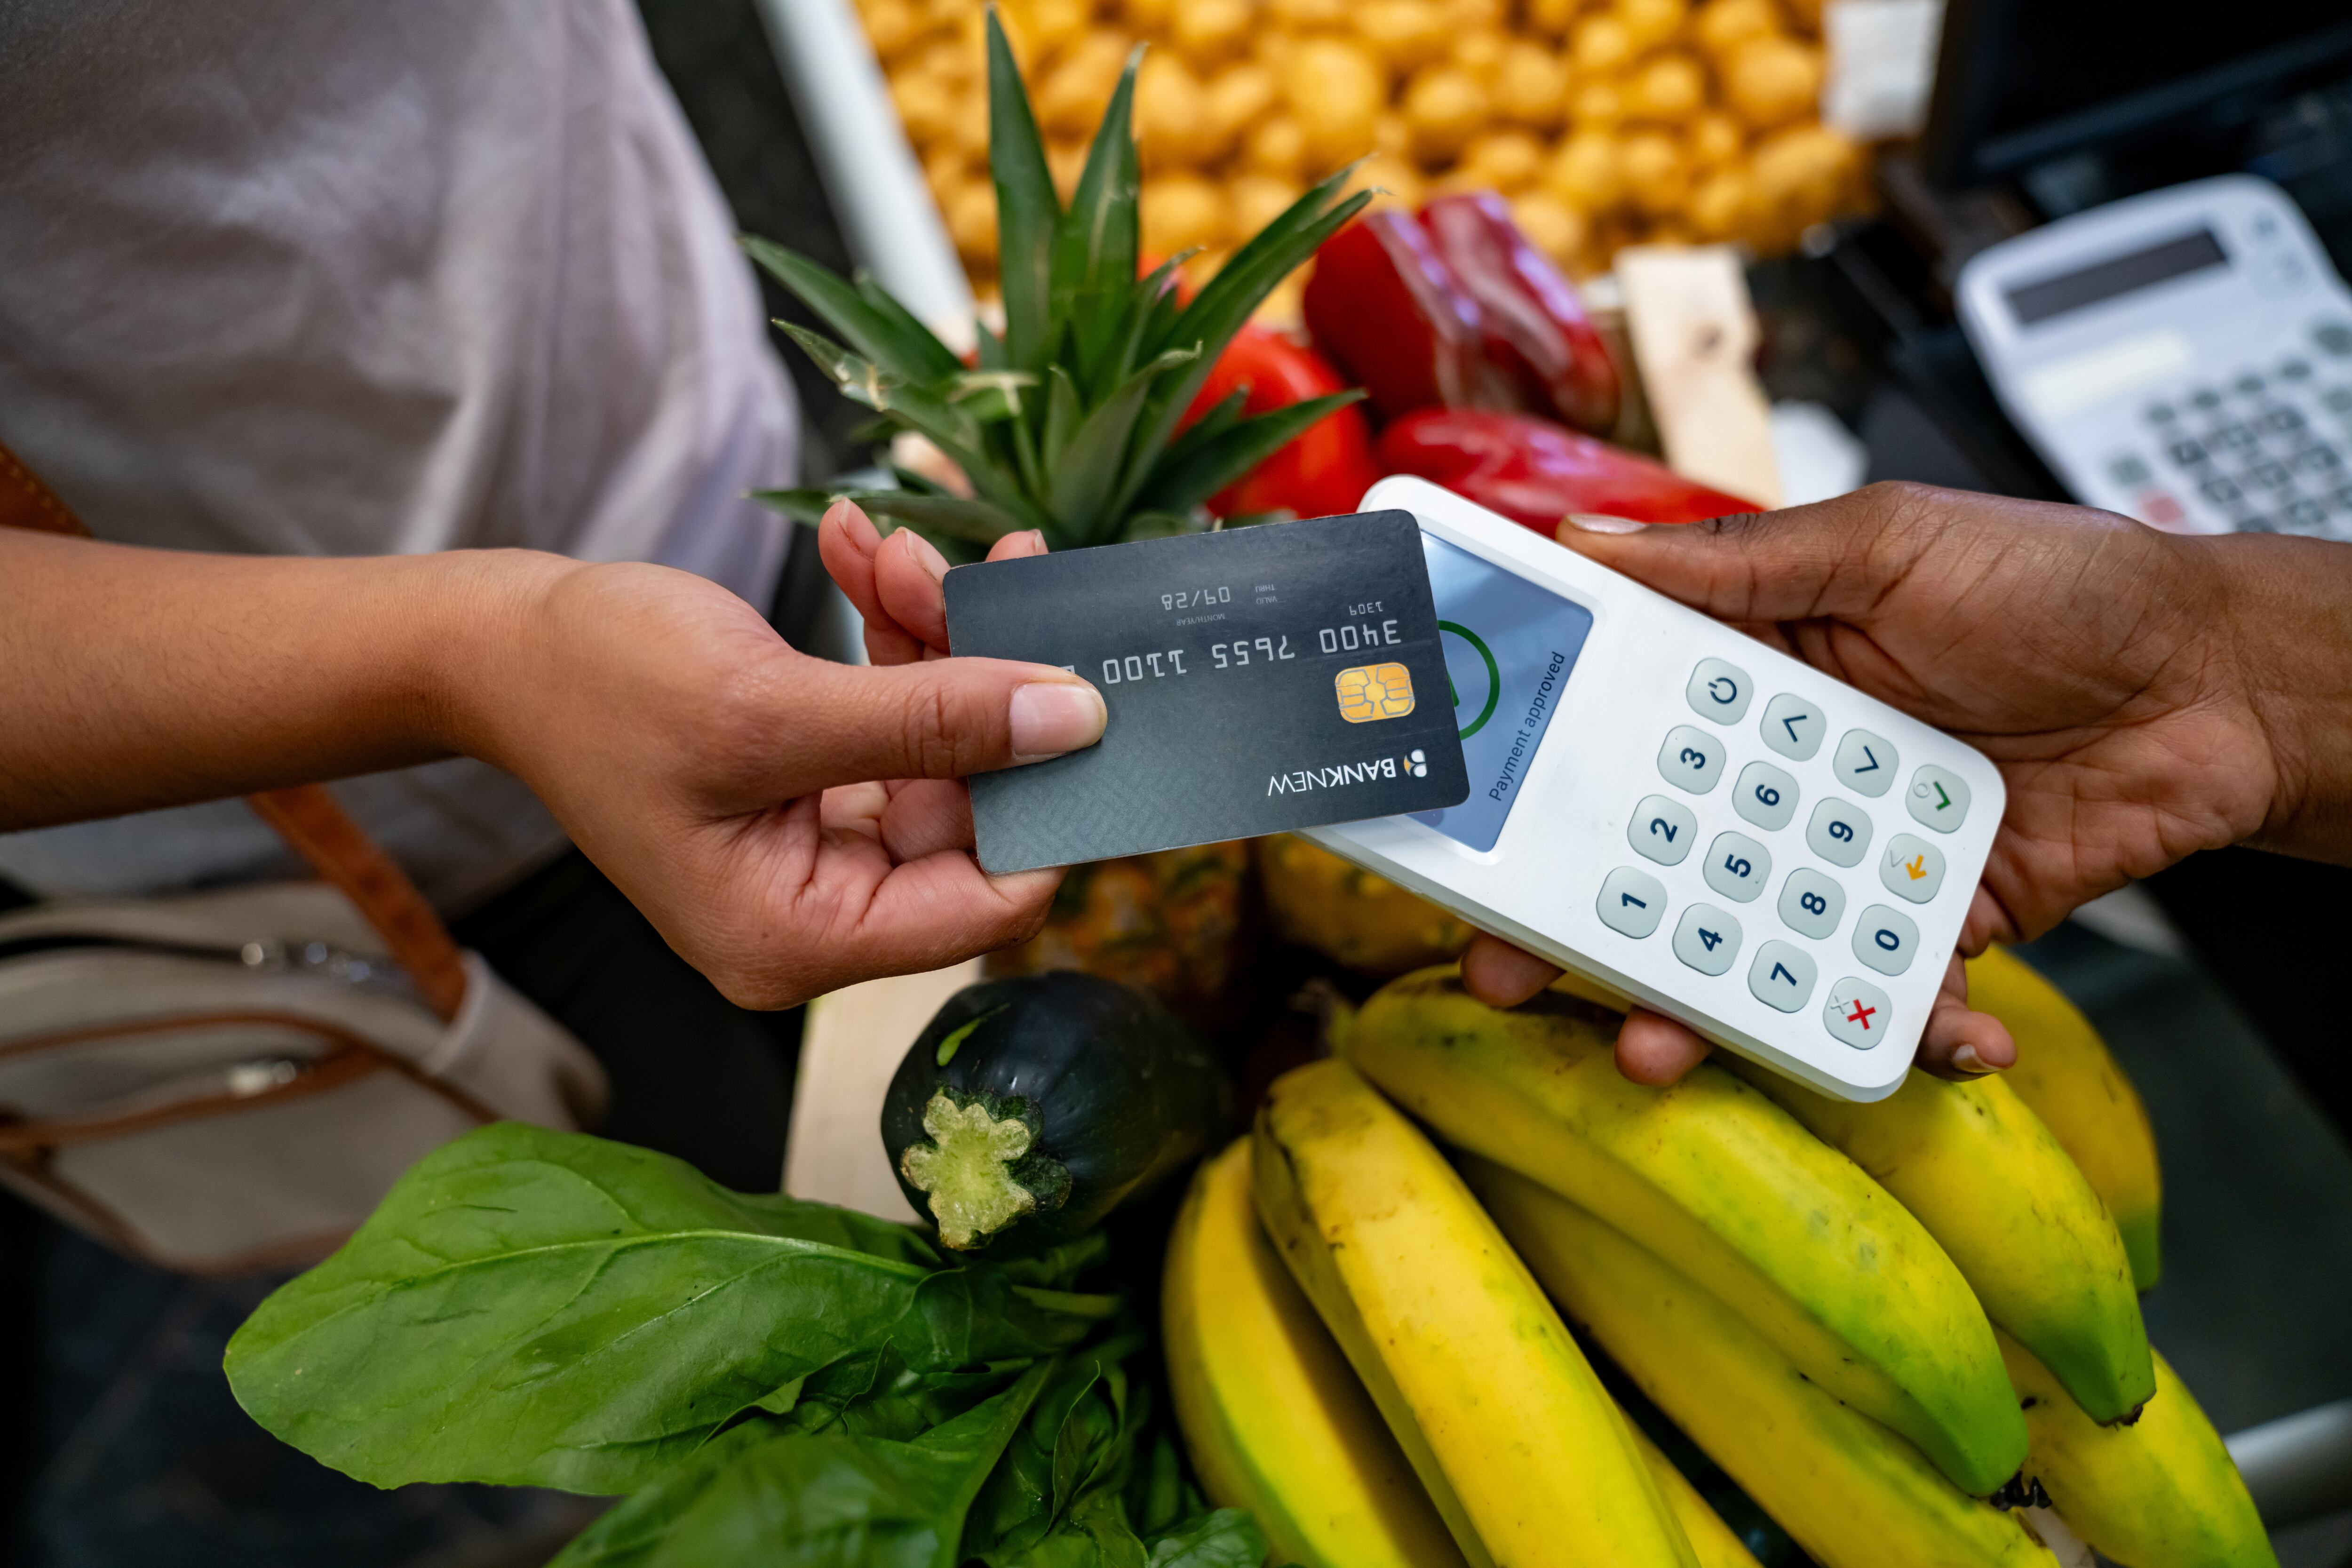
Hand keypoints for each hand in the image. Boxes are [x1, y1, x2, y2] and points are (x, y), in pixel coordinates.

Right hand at [454, 512, 1102, 1008]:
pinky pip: (890, 713)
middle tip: (985, 563)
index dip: (1048, 796)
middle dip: (982, 678)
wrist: (495, 642)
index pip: (989, 898)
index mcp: (801, 937)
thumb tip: (1077, 719)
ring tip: (891, 544)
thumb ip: (934, 720)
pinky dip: (887, 632)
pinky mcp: (810, 781)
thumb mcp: (771, 706)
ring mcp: (815, 845)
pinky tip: (858, 548)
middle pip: (973, 808)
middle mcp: (819, 910)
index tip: (1081, 683)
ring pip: (940, 743)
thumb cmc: (595, 685)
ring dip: (932, 634)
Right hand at [1464, 482, 2351, 1083]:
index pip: (1613, 730)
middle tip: (1506, 968)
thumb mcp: (1888, 540)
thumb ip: (1740, 559)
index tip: (1459, 824)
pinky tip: (1932, 1045)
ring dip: (1700, 1007)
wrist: (2223, 677)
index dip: (1532, 779)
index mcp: (1752, 674)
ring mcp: (1850, 855)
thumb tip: (1584, 536)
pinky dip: (1907, 1035)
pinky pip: (1892, 996)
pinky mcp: (1935, 923)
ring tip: (1661, 1049)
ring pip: (1746, 944)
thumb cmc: (2059, 583)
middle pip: (1651, 860)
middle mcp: (1783, 773)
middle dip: (1575, 925)